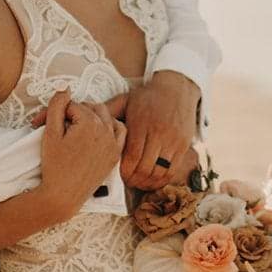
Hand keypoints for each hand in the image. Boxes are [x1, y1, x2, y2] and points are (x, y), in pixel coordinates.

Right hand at [37, 90, 124, 222]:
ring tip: (76, 126)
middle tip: (58, 124)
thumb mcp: (50, 132)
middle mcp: (106, 131)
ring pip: (106, 116)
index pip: (72, 106)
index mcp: (90, 123)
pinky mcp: (115, 154)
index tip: (42, 124)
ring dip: (92, 116)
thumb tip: (66, 88)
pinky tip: (98, 131)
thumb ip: (57, 106)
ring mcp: (113, 143)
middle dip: (74, 112)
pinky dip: (111, 127)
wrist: (63, 195)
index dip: (56, 112)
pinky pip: (120, 131)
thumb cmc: (54, 165)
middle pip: (90, 108)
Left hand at [119, 72, 200, 190]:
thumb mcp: (126, 99)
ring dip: (147, 182)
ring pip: (159, 172)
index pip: (132, 156)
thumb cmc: (148, 96)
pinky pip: (172, 171)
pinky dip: (162, 180)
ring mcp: (173, 141)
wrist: (177, 88)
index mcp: (142, 124)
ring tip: (139, 183)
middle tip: (127, 182)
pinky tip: (153, 180)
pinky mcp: (184, 146)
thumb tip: (87, 116)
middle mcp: (159, 133)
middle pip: (145, 168)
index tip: (120, 175)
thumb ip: (109, 111)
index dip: (125, 171)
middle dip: (134, 180)